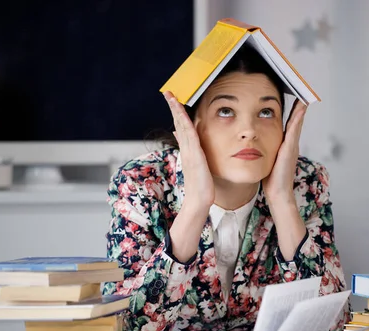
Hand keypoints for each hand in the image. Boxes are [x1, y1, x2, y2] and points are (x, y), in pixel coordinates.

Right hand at [163, 91, 214, 210]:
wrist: (199, 200)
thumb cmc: (200, 186)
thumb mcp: (195, 166)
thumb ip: (190, 152)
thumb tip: (182, 140)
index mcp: (187, 150)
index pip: (180, 127)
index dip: (176, 113)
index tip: (172, 100)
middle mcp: (186, 148)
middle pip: (178, 123)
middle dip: (173, 107)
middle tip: (168, 93)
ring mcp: (189, 151)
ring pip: (182, 126)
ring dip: (176, 110)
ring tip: (171, 97)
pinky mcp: (194, 155)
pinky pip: (189, 134)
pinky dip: (184, 122)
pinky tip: (182, 112)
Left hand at [262, 100, 307, 205]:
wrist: (277, 193)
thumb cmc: (271, 178)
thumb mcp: (267, 159)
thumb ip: (265, 150)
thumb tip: (255, 142)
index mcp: (285, 145)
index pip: (289, 125)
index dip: (290, 112)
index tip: (291, 99)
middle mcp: (290, 144)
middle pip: (295, 121)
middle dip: (298, 107)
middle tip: (301, 92)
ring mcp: (292, 146)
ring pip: (297, 123)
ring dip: (300, 109)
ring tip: (303, 96)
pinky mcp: (290, 149)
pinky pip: (294, 130)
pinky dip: (298, 119)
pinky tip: (300, 109)